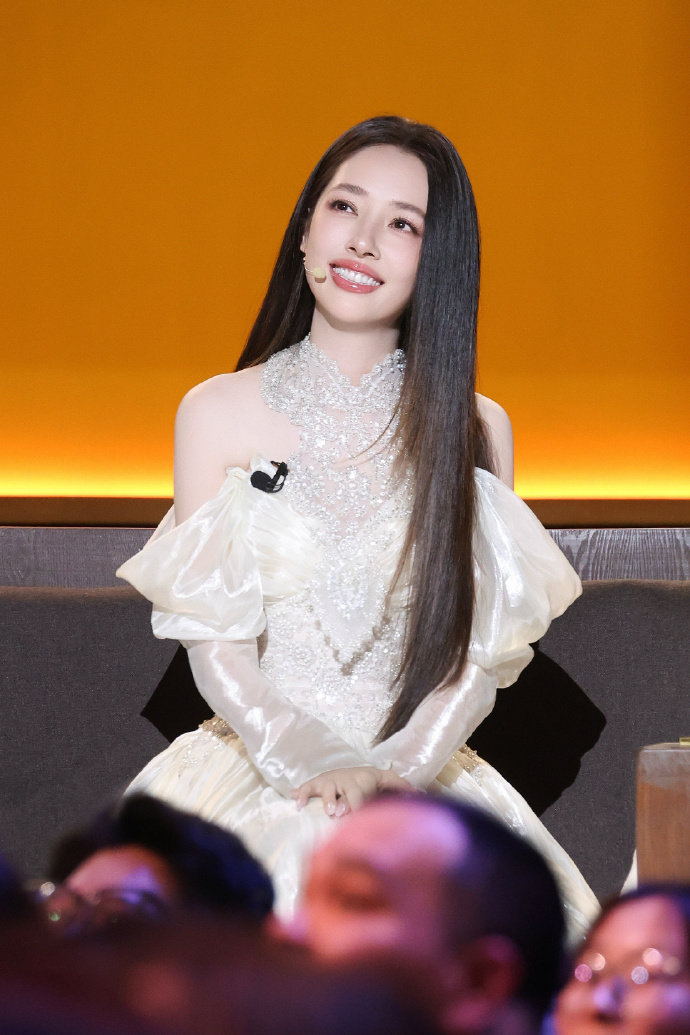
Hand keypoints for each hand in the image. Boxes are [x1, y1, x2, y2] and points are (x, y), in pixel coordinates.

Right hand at [291, 766, 410, 816]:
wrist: (353, 771)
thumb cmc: (373, 782)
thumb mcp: (388, 781)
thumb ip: (403, 787)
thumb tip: (422, 794)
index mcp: (365, 779)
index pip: (365, 791)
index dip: (363, 804)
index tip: (363, 816)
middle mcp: (348, 778)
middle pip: (349, 789)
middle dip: (346, 801)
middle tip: (342, 813)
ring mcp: (332, 780)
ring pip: (328, 788)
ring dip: (329, 799)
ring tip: (330, 812)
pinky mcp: (319, 782)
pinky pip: (308, 786)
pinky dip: (302, 794)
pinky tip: (297, 804)